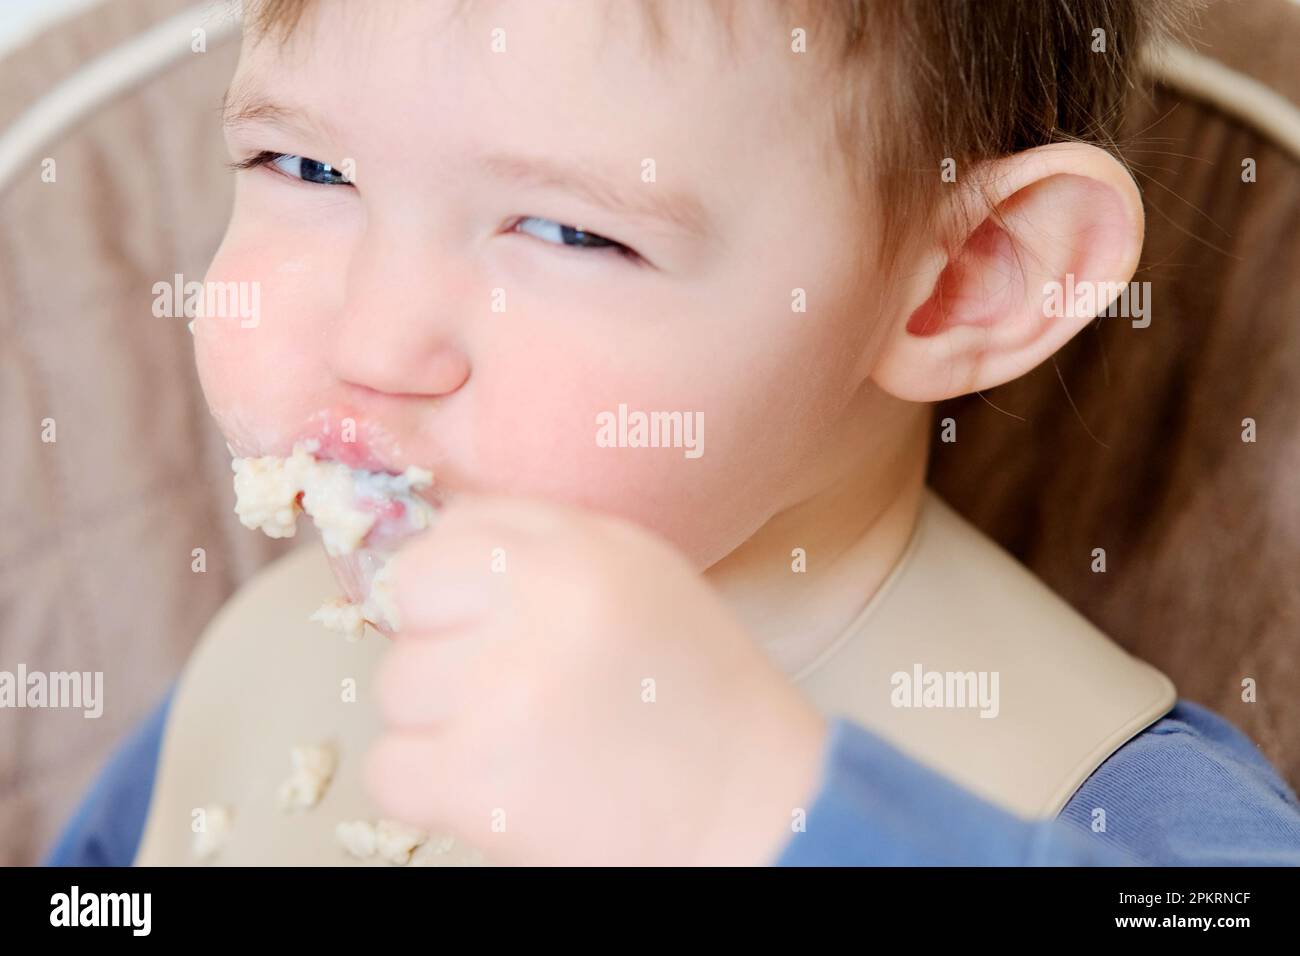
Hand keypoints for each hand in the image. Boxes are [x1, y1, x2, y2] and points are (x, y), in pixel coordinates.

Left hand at [363, 495, 827, 865]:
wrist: (749, 807)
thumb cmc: (697, 692)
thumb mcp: (641, 574)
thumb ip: (545, 543)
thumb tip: (443, 541)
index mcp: (580, 550)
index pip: (449, 533)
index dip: (455, 581)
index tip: (482, 618)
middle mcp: (536, 608)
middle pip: (410, 603)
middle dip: (444, 645)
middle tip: (506, 684)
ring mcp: (499, 695)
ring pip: (395, 687)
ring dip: (440, 719)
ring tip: (519, 739)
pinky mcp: (474, 782)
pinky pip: (387, 769)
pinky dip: (429, 786)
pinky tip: (497, 784)